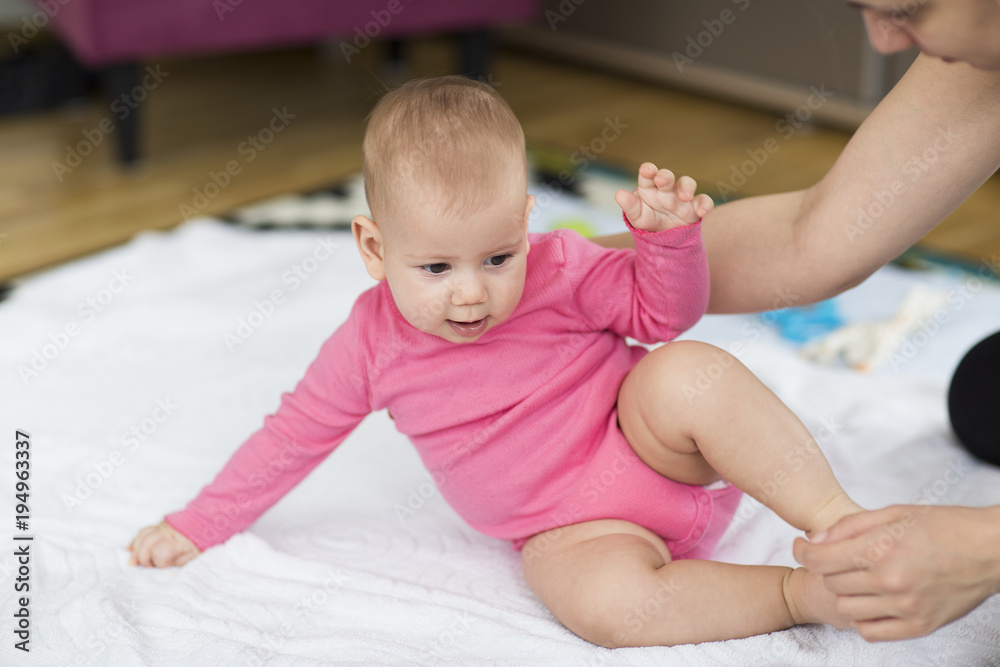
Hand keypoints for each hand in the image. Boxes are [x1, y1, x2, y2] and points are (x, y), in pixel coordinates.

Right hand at [128, 520, 200, 566]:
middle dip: (142, 558)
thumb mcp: (194, 555)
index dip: (159, 563)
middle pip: (146, 544)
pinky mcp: (158, 525)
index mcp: (178, 541)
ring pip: (142, 536)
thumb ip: (178, 562)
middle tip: (147, 567)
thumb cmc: (200, 542)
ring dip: (135, 550)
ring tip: (133, 562)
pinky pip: (143, 532)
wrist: (205, 522)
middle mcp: (167, 531)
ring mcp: (161, 526)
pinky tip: (129, 549)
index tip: (162, 567)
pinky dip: (135, 541)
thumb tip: (161, 567)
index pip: (160, 553)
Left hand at [615, 162, 713, 231]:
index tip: (646, 170)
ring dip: (686, 187)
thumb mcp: (637, 217)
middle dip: (665, 176)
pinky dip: (705, 204)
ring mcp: (682, 197)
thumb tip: (619, 194)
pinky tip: (702, 212)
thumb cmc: (649, 222)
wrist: (664, 240)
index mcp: (649, 188)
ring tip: (684, 196)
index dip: (648, 171)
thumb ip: (630, 206)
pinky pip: (704, 201)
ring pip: (687, 184)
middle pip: (667, 177)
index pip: (648, 175)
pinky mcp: (695, 208)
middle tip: (662, 179)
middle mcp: (666, 189)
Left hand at [793, 504, 999, 640]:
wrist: (990, 550)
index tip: (801, 548)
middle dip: (825, 568)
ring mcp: (905, 608)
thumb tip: (814, 540)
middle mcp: (890, 582)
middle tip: (836, 557)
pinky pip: (871, 631)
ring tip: (855, 577)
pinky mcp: (919, 626)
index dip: (801, 552)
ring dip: (843, 592)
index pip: (818, 560)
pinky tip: (870, 600)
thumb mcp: (892, 513)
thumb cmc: (942, 525)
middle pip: (830, 582)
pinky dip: (863, 618)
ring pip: (846, 609)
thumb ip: (849, 527)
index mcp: (881, 550)